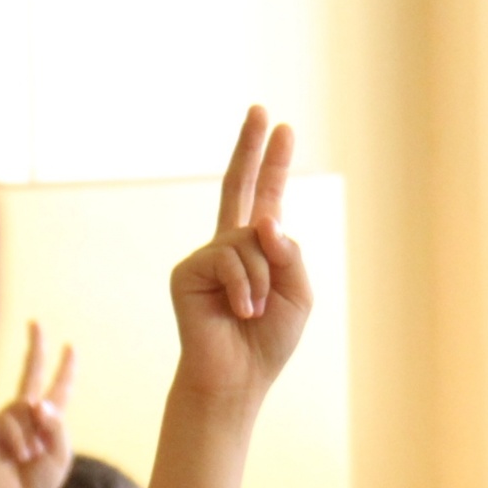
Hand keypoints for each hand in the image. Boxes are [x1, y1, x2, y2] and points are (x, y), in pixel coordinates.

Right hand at [0, 321, 74, 487]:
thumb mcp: (57, 460)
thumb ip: (57, 426)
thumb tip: (36, 401)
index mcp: (42, 431)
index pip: (56, 395)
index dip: (64, 372)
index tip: (71, 348)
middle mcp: (18, 421)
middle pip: (29, 379)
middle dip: (36, 352)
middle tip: (37, 324)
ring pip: (23, 405)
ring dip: (33, 431)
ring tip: (28, 460)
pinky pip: (9, 419)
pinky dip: (19, 437)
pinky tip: (17, 458)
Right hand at [168, 107, 310, 407]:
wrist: (236, 378)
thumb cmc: (267, 341)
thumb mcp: (298, 293)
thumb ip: (290, 252)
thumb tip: (264, 220)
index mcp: (259, 252)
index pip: (267, 199)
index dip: (273, 164)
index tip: (281, 127)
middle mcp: (230, 248)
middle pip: (239, 187)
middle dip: (251, 149)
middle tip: (260, 109)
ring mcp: (206, 257)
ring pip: (250, 241)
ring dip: (263, 281)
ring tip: (253, 312)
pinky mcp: (188, 272)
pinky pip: (229, 259)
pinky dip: (244, 288)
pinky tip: (240, 312)